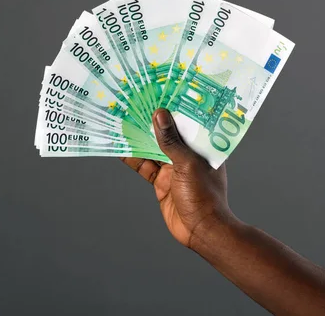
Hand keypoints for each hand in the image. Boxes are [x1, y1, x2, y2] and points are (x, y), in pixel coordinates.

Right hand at [121, 109, 231, 247]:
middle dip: (153, 122)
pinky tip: (121, 148)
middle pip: (168, 134)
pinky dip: (134, 159)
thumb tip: (159, 115)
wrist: (201, 232)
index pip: (188, 121)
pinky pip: (146, 167)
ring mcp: (174, 169)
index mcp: (203, 146)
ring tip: (123, 121)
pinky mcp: (162, 183)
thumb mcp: (187, 164)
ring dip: (140, 139)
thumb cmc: (203, 196)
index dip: (174, 107)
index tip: (159, 92)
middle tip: (135, 104)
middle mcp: (189, 155)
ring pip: (154, 149)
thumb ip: (171, 141)